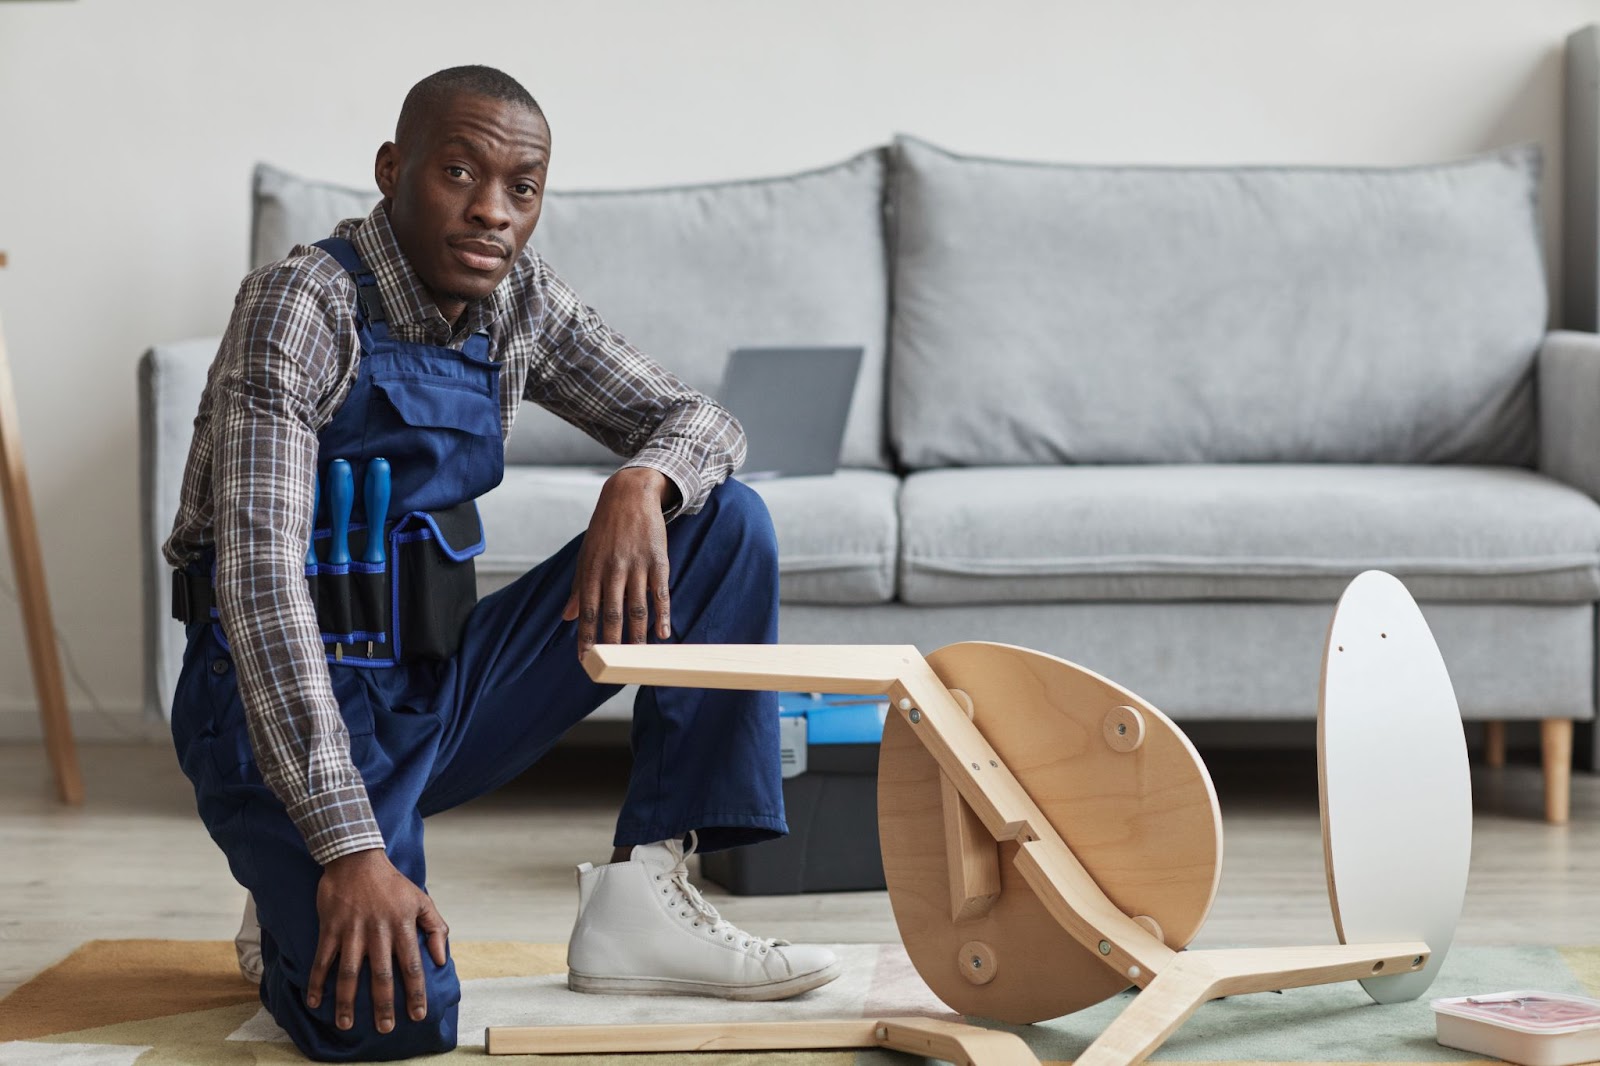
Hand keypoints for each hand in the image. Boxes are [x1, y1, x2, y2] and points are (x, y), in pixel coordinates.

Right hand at [306, 849, 449, 1033]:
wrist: (357, 858)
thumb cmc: (392, 883)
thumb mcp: (422, 900)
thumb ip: (436, 928)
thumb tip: (442, 959)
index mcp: (403, 925)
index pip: (412, 965)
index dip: (416, 991)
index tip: (417, 1015)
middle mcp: (378, 930)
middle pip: (381, 974)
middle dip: (383, 1004)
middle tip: (385, 1028)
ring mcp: (352, 930)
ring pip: (349, 972)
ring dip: (347, 1000)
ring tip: (346, 1024)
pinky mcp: (330, 927)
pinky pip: (323, 958)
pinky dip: (317, 981)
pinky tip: (315, 1001)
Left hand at [563, 467, 675, 656]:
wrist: (630, 494)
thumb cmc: (605, 528)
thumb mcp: (586, 554)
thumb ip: (579, 587)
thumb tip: (567, 617)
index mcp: (592, 569)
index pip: (588, 610)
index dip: (587, 637)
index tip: (585, 660)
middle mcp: (613, 569)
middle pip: (612, 613)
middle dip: (611, 642)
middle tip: (612, 666)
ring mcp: (637, 565)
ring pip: (637, 607)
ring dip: (638, 635)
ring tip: (637, 658)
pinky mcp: (658, 560)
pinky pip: (661, 593)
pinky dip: (663, 614)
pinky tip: (664, 633)